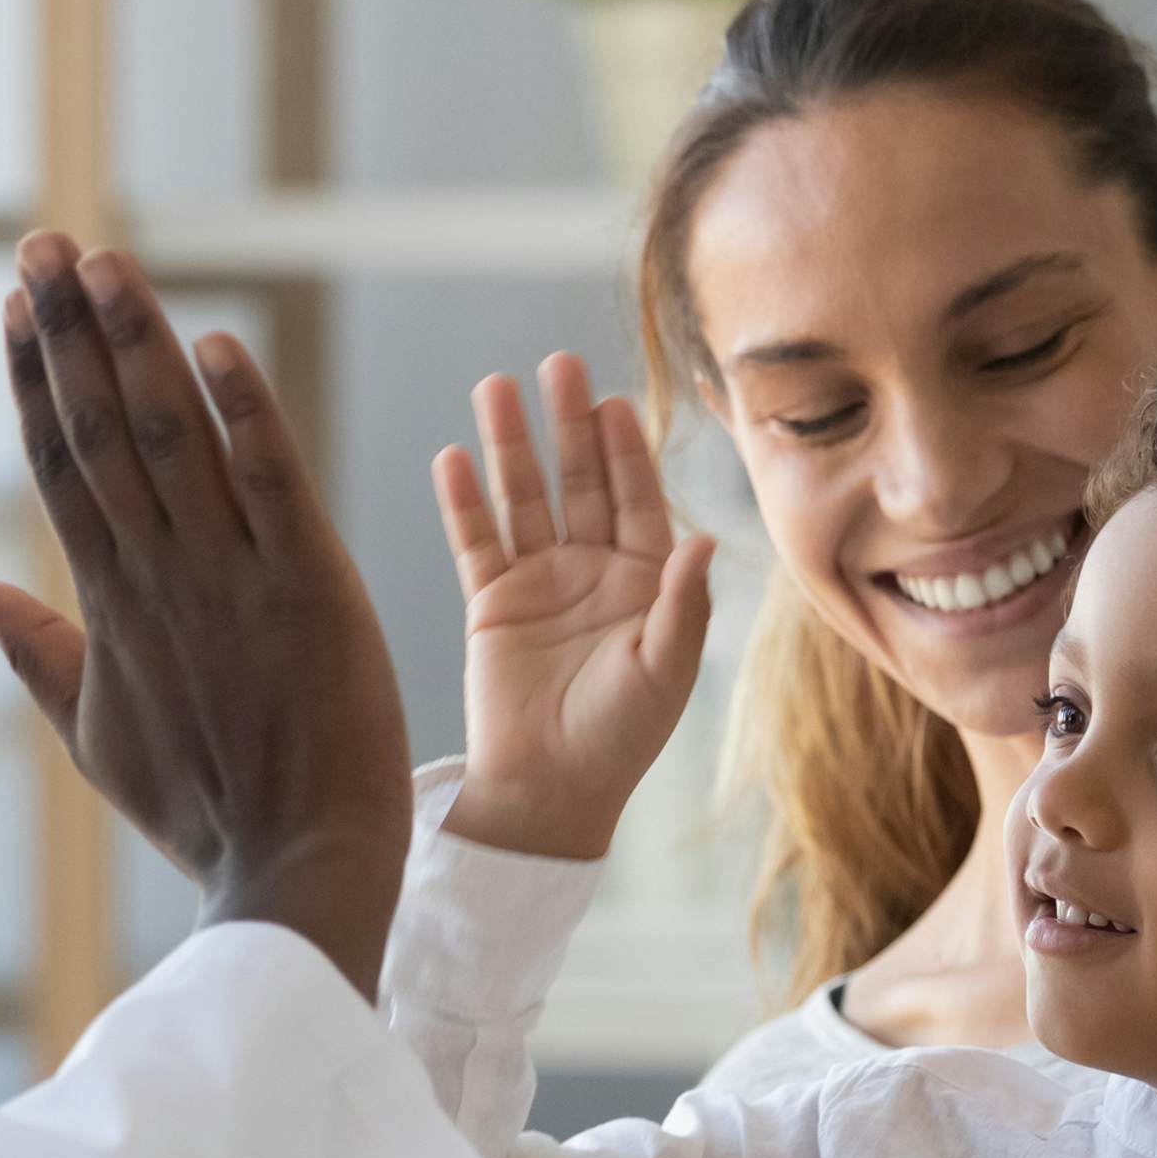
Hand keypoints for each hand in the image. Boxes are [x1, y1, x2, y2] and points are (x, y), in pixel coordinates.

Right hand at [0, 236, 413, 1000]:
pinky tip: (217, 342)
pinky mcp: (311, 588)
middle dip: (66, 332)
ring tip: (106, 263)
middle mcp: (159, 578)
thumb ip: (35, 652)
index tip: (12, 306)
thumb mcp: (96, 738)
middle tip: (44, 243)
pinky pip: (273, 485)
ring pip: (173, 439)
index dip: (34, 381)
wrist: (298, 871)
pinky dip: (246, 414)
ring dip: (138, 344)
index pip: (62, 468)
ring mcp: (231, 580)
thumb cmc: (205, 810)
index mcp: (110, 606)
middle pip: (101, 432)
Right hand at [431, 354, 714, 860]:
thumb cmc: (620, 738)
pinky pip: (475, 541)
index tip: (614, 402)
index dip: (625, 451)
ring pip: (523, 498)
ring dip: (510, 445)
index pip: (636, 499)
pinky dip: (463, 501)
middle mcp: (593, 569)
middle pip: (579, 481)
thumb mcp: (663, 670)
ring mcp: (539, 581)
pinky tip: (454, 457)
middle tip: (559, 366)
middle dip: (569, 426)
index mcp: (645, 580)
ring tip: (494, 388)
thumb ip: (681, 603)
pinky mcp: (491, 602)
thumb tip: (702, 541)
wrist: (550, 791)